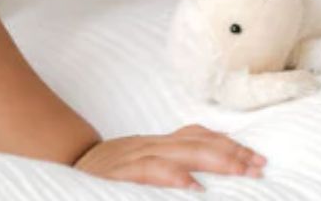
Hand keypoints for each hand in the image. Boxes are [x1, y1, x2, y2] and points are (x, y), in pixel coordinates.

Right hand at [72, 123, 267, 190]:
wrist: (61, 165)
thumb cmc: (103, 175)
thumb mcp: (138, 166)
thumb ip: (166, 166)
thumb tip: (201, 177)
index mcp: (155, 145)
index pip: (196, 136)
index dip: (227, 144)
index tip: (256, 157)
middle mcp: (148, 145)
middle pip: (195, 143)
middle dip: (230, 153)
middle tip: (259, 165)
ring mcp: (132, 156)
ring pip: (178, 153)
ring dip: (212, 160)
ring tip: (239, 170)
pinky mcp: (118, 174)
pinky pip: (147, 171)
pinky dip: (171, 176)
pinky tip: (192, 185)